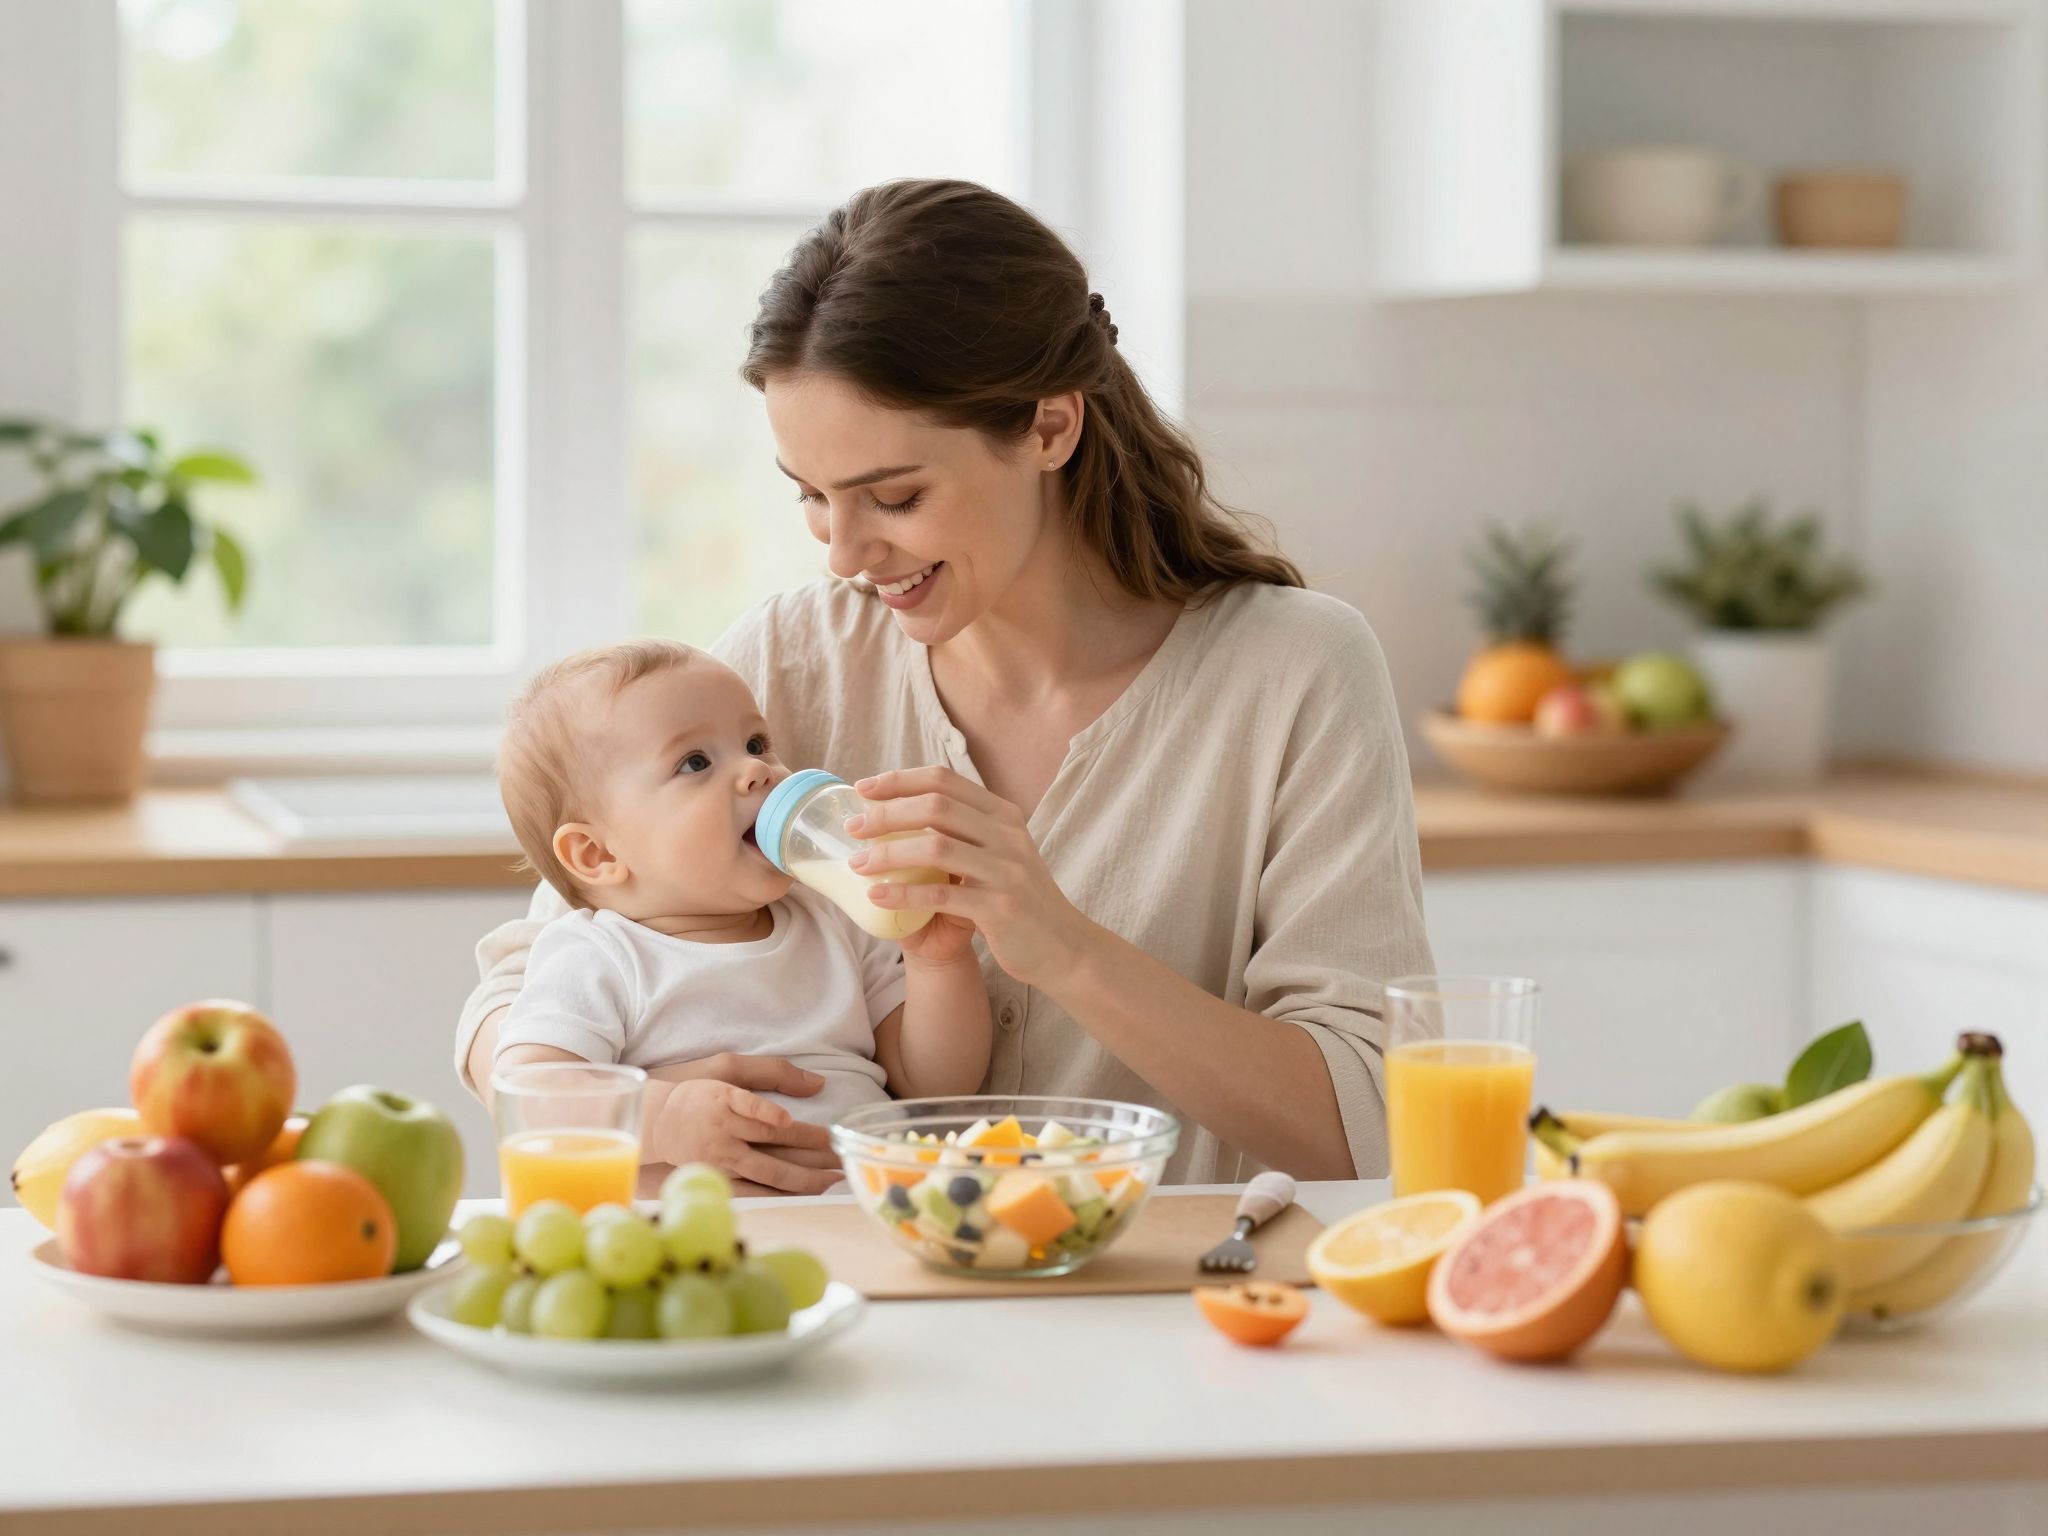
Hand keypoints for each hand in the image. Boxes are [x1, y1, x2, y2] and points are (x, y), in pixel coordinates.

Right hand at [644, 1056, 840, 1194]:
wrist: (657, 1122)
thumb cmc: (698, 1090)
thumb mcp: (728, 1066)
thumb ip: (772, 1071)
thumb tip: (817, 1083)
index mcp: (727, 1100)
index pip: (760, 1113)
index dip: (785, 1121)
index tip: (813, 1128)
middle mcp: (725, 1131)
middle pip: (773, 1144)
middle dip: (812, 1153)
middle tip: (843, 1155)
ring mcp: (723, 1158)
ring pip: (769, 1172)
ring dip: (803, 1178)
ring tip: (833, 1178)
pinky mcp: (720, 1176)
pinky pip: (756, 1189)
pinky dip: (782, 1192)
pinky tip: (806, 1193)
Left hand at [846, 765, 1093, 989]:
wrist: (1062, 946)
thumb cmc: (1018, 899)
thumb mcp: (998, 853)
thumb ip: (963, 833)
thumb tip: (897, 815)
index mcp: (1003, 814)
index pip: (944, 781)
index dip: (899, 780)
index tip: (863, 788)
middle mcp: (1007, 835)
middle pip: (935, 807)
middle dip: (886, 813)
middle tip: (852, 827)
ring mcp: (1006, 870)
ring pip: (936, 848)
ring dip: (889, 853)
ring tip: (858, 864)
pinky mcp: (1000, 907)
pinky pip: (942, 896)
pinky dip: (904, 894)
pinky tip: (877, 895)